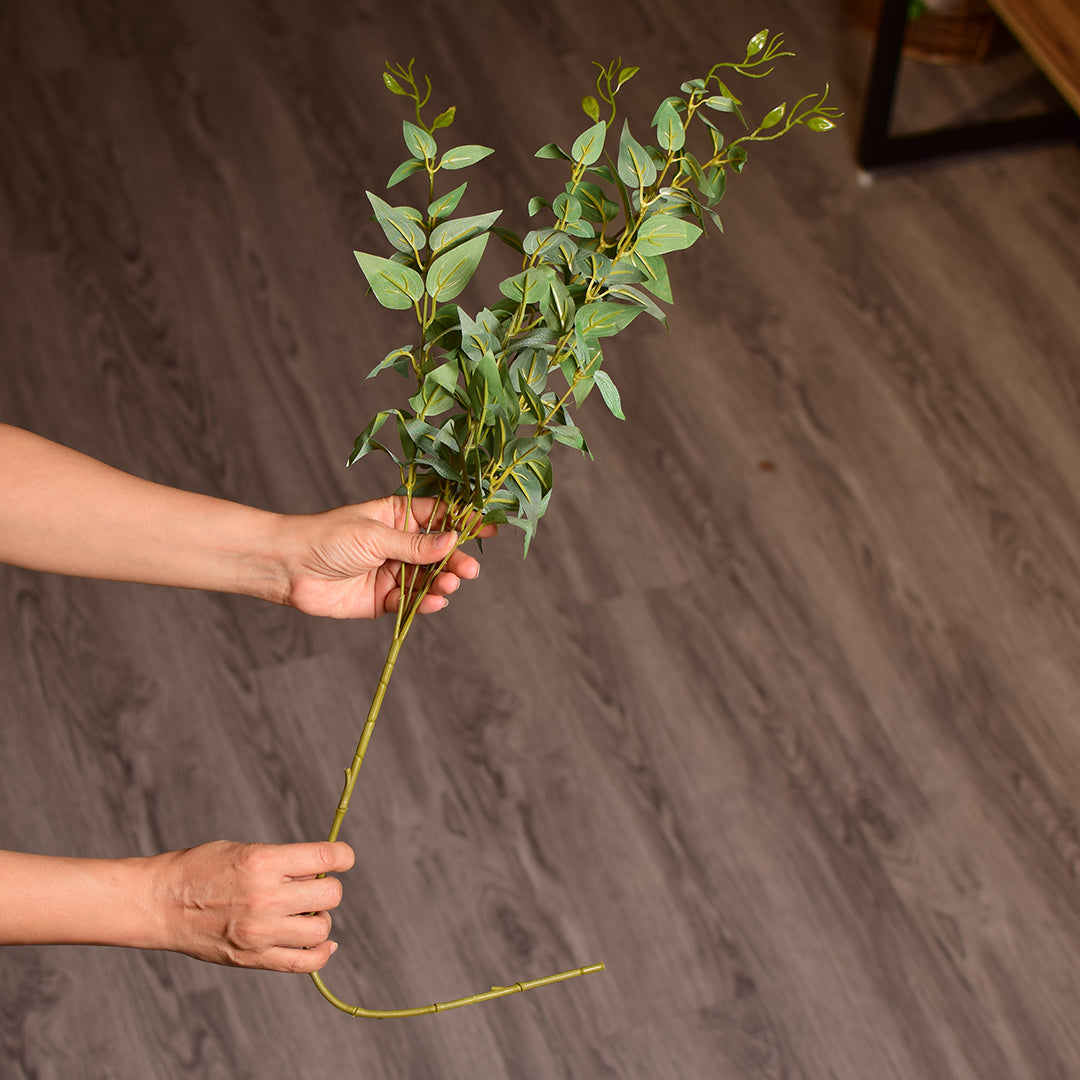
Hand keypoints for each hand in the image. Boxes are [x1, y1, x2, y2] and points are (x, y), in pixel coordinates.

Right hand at [152, 840, 353, 971]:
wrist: (160, 903)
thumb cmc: (201, 868)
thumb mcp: (245, 850)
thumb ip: (283, 863)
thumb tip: (322, 872)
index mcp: (263, 862)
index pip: (325, 858)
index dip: (343, 856)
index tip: (343, 858)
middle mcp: (265, 898)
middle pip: (331, 895)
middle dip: (328, 887)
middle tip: (310, 887)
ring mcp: (260, 932)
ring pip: (322, 929)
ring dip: (320, 918)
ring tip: (302, 912)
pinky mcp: (253, 958)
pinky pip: (304, 963)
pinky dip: (321, 953)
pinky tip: (321, 942)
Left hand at [276, 496, 495, 619]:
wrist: (290, 568)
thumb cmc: (328, 538)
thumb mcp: (376, 535)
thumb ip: (416, 544)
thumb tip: (454, 540)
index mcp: (397, 516)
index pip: (440, 516)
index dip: (464, 522)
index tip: (489, 529)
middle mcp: (398, 544)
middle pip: (439, 552)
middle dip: (456, 560)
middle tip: (469, 570)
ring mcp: (392, 571)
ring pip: (428, 578)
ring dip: (443, 582)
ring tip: (449, 585)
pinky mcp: (382, 599)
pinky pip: (411, 602)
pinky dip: (424, 603)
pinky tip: (434, 602)